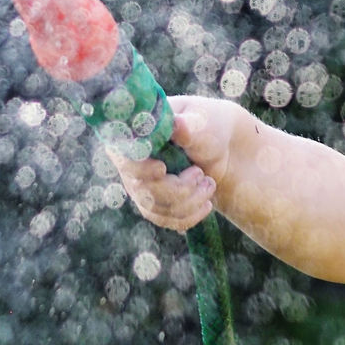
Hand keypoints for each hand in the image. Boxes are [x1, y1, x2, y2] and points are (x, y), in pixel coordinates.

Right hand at [109, 96, 234, 231]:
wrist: (220, 148)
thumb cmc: (206, 128)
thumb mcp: (201, 124)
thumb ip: (188, 126)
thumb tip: (177, 124)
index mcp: (135, 137)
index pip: (125, 158)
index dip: (140, 169)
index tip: (162, 169)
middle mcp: (131, 165)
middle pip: (143, 190)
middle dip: (178, 188)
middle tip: (200, 173)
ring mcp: (140, 187)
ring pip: (155, 209)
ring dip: (189, 202)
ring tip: (208, 184)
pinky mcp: (154, 205)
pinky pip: (165, 220)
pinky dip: (189, 216)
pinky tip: (206, 204)